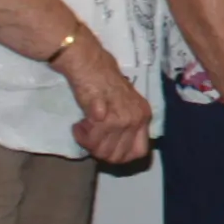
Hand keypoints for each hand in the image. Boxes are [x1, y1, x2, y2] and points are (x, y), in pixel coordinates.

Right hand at [63, 50, 154, 166]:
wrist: (91, 66)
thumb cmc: (105, 84)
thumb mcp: (127, 106)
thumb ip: (128, 127)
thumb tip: (120, 152)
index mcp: (144, 117)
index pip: (139, 152)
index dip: (120, 156)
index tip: (106, 149)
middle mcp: (136, 119)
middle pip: (116, 156)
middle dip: (99, 151)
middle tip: (90, 137)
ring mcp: (121, 119)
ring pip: (101, 150)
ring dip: (88, 143)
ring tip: (83, 128)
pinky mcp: (103, 117)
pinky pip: (90, 139)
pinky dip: (80, 135)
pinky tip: (79, 125)